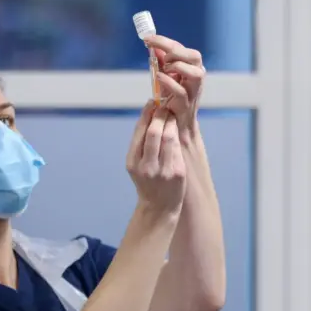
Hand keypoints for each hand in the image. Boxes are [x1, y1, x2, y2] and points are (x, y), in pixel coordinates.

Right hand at [126, 101, 186, 217]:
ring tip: (171, 116)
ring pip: (168, 136)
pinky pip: (178, 147)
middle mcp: (146, 166)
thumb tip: (148, 112)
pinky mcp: (177, 172)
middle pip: (154, 131)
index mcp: (132, 163)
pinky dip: (177, 135)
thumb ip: (140, 143)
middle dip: (160, 115)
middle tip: (164, 107)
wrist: (159, 207)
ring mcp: (163, 170)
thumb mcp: (136, 165)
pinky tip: (177, 130)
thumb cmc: (147, 182)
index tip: (152, 103)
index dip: (147, 114)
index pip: (140, 131)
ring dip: (171, 122)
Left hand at [144, 35, 205, 143]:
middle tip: (160, 55)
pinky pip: (181, 91)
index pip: (181, 48)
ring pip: (195, 72)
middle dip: (175, 51)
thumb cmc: (172, 98)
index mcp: (191, 66)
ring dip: (178, 66)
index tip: (147, 38)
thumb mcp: (166, 76)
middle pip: (194, 56)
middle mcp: (196, 76)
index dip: (164, 41)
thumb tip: (153, 46)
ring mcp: (193, 91)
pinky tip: (158, 78)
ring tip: (163, 68)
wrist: (175, 123)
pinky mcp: (186, 105)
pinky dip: (169, 82)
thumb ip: (161, 62)